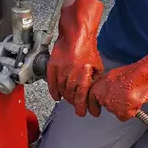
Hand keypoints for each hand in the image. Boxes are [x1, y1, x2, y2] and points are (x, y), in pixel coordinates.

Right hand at [47, 0, 103, 116]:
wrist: (75, 34)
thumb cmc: (87, 48)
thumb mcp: (97, 65)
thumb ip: (94, 80)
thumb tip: (95, 93)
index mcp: (83, 75)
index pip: (81, 97)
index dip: (83, 108)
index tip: (85, 113)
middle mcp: (71, 74)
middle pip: (70, 96)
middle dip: (75, 104)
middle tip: (78, 107)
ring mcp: (60, 71)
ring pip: (61, 91)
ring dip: (66, 97)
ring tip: (70, 100)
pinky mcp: (52, 66)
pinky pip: (51, 83)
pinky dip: (53, 91)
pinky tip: (57, 96)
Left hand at [87, 38, 147, 120]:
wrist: (147, 75)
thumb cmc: (136, 73)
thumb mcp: (115, 76)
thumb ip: (108, 86)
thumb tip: (106, 92)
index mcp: (101, 84)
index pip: (92, 98)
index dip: (94, 106)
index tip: (96, 112)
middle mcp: (104, 94)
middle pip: (107, 105)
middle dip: (115, 104)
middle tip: (125, 98)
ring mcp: (113, 104)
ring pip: (116, 111)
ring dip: (123, 108)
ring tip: (133, 97)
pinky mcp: (122, 112)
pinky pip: (124, 117)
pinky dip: (131, 112)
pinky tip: (136, 102)